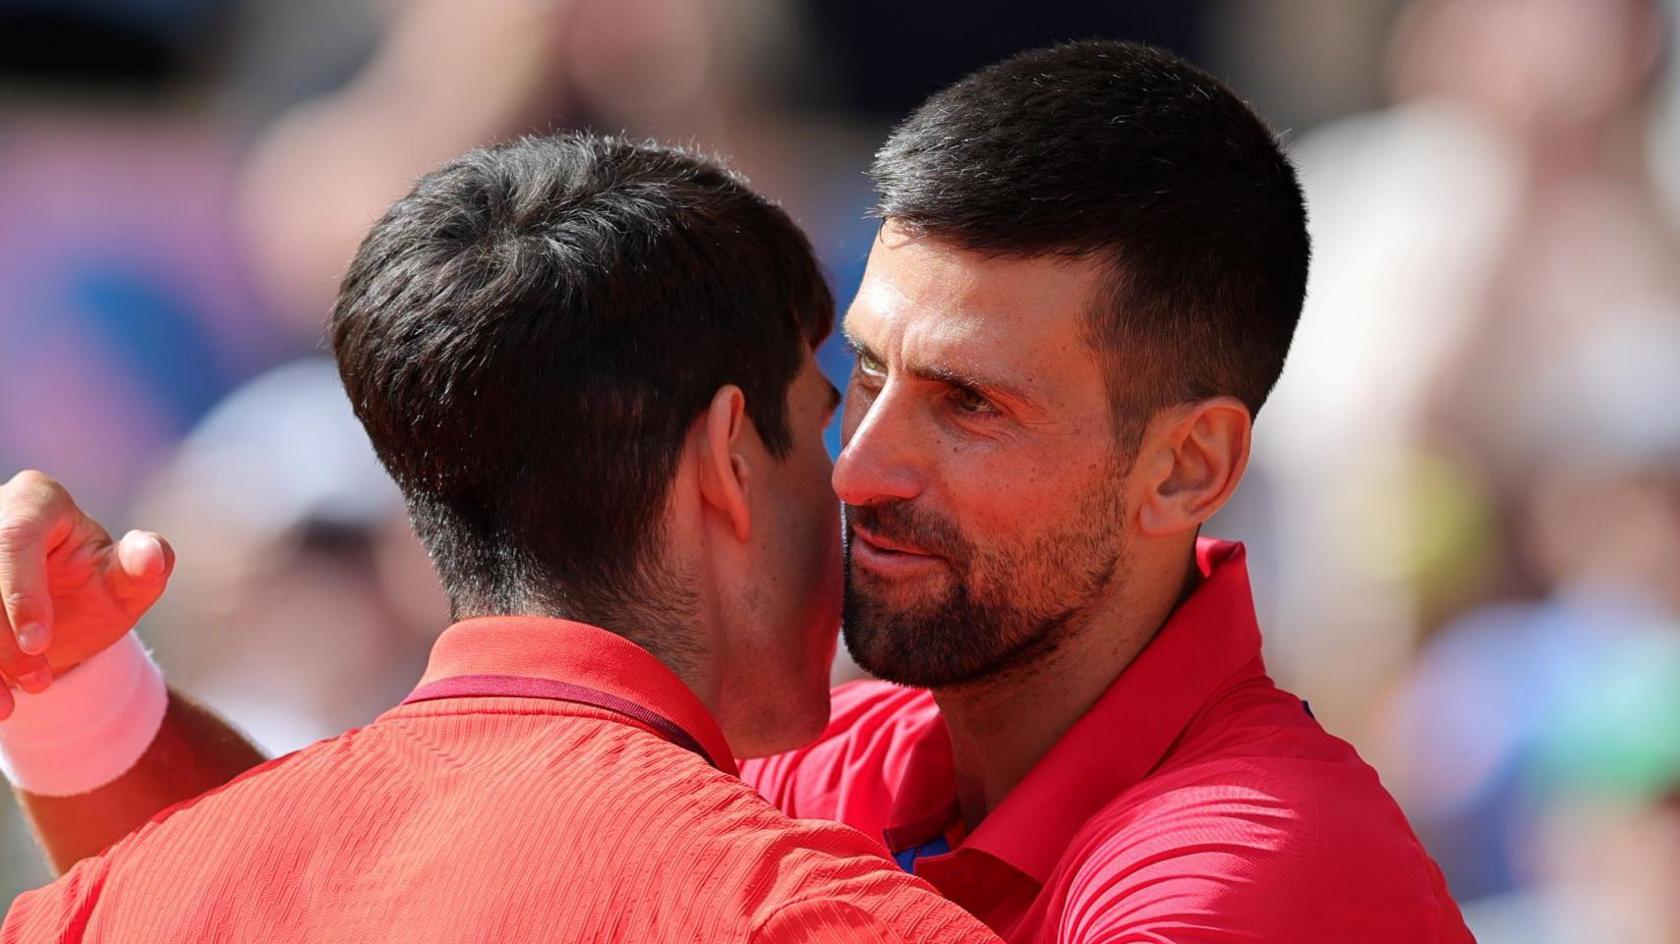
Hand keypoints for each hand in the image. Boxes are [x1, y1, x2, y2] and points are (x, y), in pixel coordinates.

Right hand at [0, 471, 173, 718]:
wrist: (63, 621)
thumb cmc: (100, 590)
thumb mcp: (129, 584)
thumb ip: (146, 566)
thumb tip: (150, 553)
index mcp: (37, 500)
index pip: (14, 538)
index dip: (20, 593)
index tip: (40, 644)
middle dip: (1, 639)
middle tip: (38, 682)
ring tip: (12, 704)